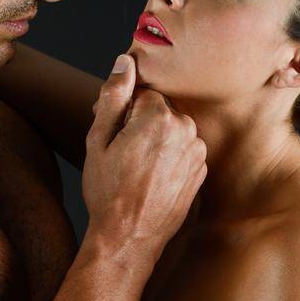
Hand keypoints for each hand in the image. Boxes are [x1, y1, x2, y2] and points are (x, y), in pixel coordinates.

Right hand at [81, 54, 206, 259]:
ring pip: (173, 131)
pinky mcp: (201, 171)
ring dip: (156, 142)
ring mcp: (197, 152)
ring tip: (136, 170)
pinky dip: (169, 159)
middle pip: (160, 111)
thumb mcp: (98, 141)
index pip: (143, 94)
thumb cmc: (108, 192)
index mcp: (159, 117)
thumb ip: (114, 96)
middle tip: (121, 154)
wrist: (129, 238)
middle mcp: (186, 129)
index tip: (114, 135)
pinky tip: (151, 180)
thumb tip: (125, 61)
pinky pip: (183, 151)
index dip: (124, 112)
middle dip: (142, 124)